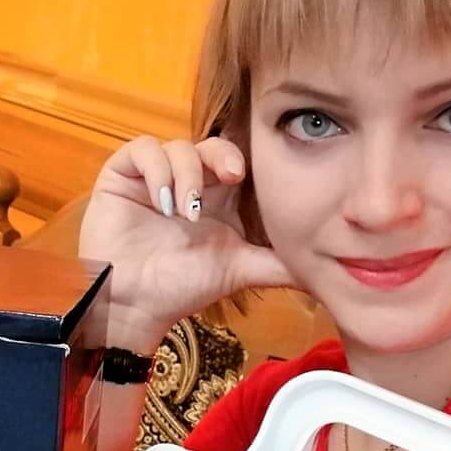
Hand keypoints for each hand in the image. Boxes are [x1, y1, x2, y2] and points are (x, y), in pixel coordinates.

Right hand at [78, 135, 295, 353]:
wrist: (134, 306)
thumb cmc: (182, 288)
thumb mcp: (240, 270)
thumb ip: (281, 264)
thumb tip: (327, 271)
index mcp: (218, 197)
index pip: (238, 158)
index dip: (248, 157)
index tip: (252, 176)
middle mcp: (189, 181)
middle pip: (213, 143)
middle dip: (224, 155)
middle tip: (232, 177)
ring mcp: (154, 176)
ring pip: (179, 146)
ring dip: (188, 175)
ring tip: (186, 213)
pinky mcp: (122, 175)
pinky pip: (144, 149)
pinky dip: (157, 171)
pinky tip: (161, 203)